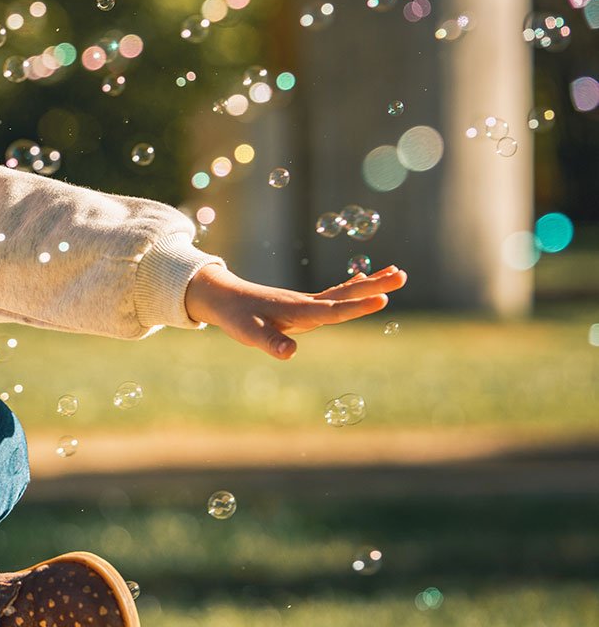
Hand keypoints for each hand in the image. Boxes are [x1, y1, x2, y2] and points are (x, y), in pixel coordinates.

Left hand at [183, 263, 408, 359]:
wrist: (224, 298)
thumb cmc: (237, 317)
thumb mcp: (249, 334)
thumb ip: (271, 343)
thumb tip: (290, 353)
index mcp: (299, 311)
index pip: (334, 310)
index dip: (358, 307)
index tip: (383, 300)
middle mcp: (307, 303)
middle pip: (347, 293)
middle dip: (375, 286)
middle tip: (403, 274)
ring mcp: (307, 301)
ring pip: (344, 290)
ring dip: (370, 282)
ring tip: (396, 272)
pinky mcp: (304, 303)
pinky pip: (335, 293)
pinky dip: (352, 286)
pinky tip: (364, 277)